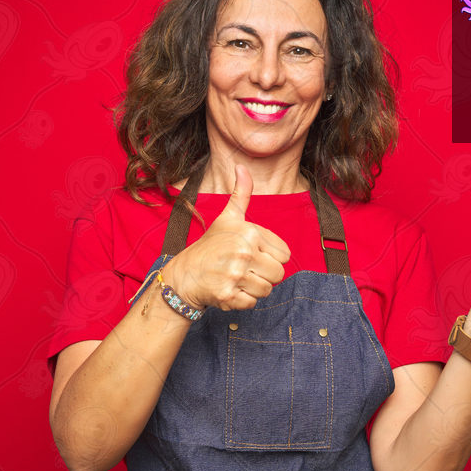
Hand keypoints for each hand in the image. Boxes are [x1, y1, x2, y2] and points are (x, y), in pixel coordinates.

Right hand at [162, 165, 290, 310]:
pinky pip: (252, 303)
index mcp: (249, 233)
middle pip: (279, 274)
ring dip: (253, 288)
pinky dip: (242, 300)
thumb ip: (241, 193)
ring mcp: (235, 275)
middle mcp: (244, 252)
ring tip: (237, 278)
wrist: (185, 275)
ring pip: (267, 290)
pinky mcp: (228, 296)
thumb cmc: (210, 246)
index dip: (270, 256)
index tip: (252, 254)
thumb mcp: (227, 217)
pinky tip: (230, 289)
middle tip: (244, 268)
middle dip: (264, 274)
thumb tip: (241, 166)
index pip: (285, 255)